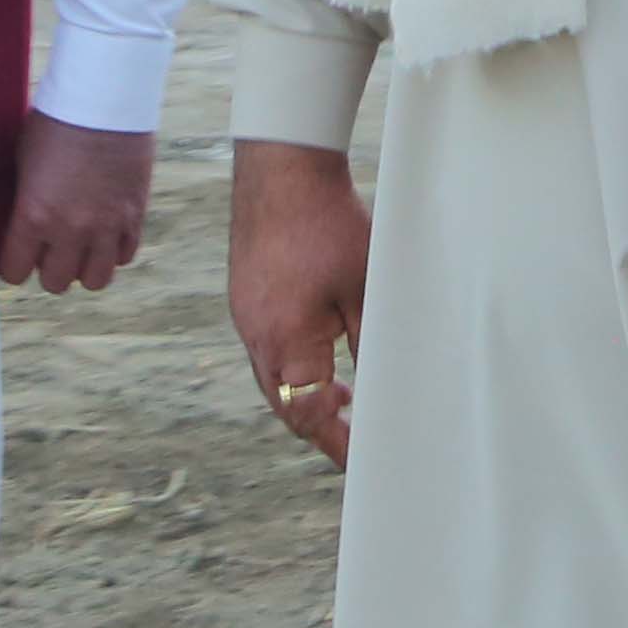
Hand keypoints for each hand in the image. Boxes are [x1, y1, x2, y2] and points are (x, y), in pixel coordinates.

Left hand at [0, 117, 157, 295]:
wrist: (106, 98)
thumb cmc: (56, 121)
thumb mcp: (24, 161)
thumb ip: (23, 200)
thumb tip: (19, 222)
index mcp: (33, 215)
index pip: (14, 273)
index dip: (14, 264)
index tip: (18, 253)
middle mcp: (69, 229)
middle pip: (55, 283)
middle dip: (49, 268)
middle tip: (51, 246)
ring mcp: (106, 226)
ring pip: (94, 281)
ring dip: (84, 266)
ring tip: (81, 245)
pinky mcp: (135, 216)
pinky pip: (124, 256)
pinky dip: (113, 250)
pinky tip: (105, 230)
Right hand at [226, 139, 370, 468]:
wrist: (282, 167)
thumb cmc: (329, 224)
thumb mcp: (365, 288)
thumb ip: (371, 345)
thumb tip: (383, 389)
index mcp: (286, 343)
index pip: (308, 417)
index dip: (336, 443)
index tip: (361, 460)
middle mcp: (256, 337)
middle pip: (285, 405)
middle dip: (320, 425)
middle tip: (355, 433)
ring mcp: (244, 316)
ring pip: (273, 378)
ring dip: (305, 392)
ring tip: (343, 394)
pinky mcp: (244, 296)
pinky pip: (266, 349)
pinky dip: (293, 363)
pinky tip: (320, 347)